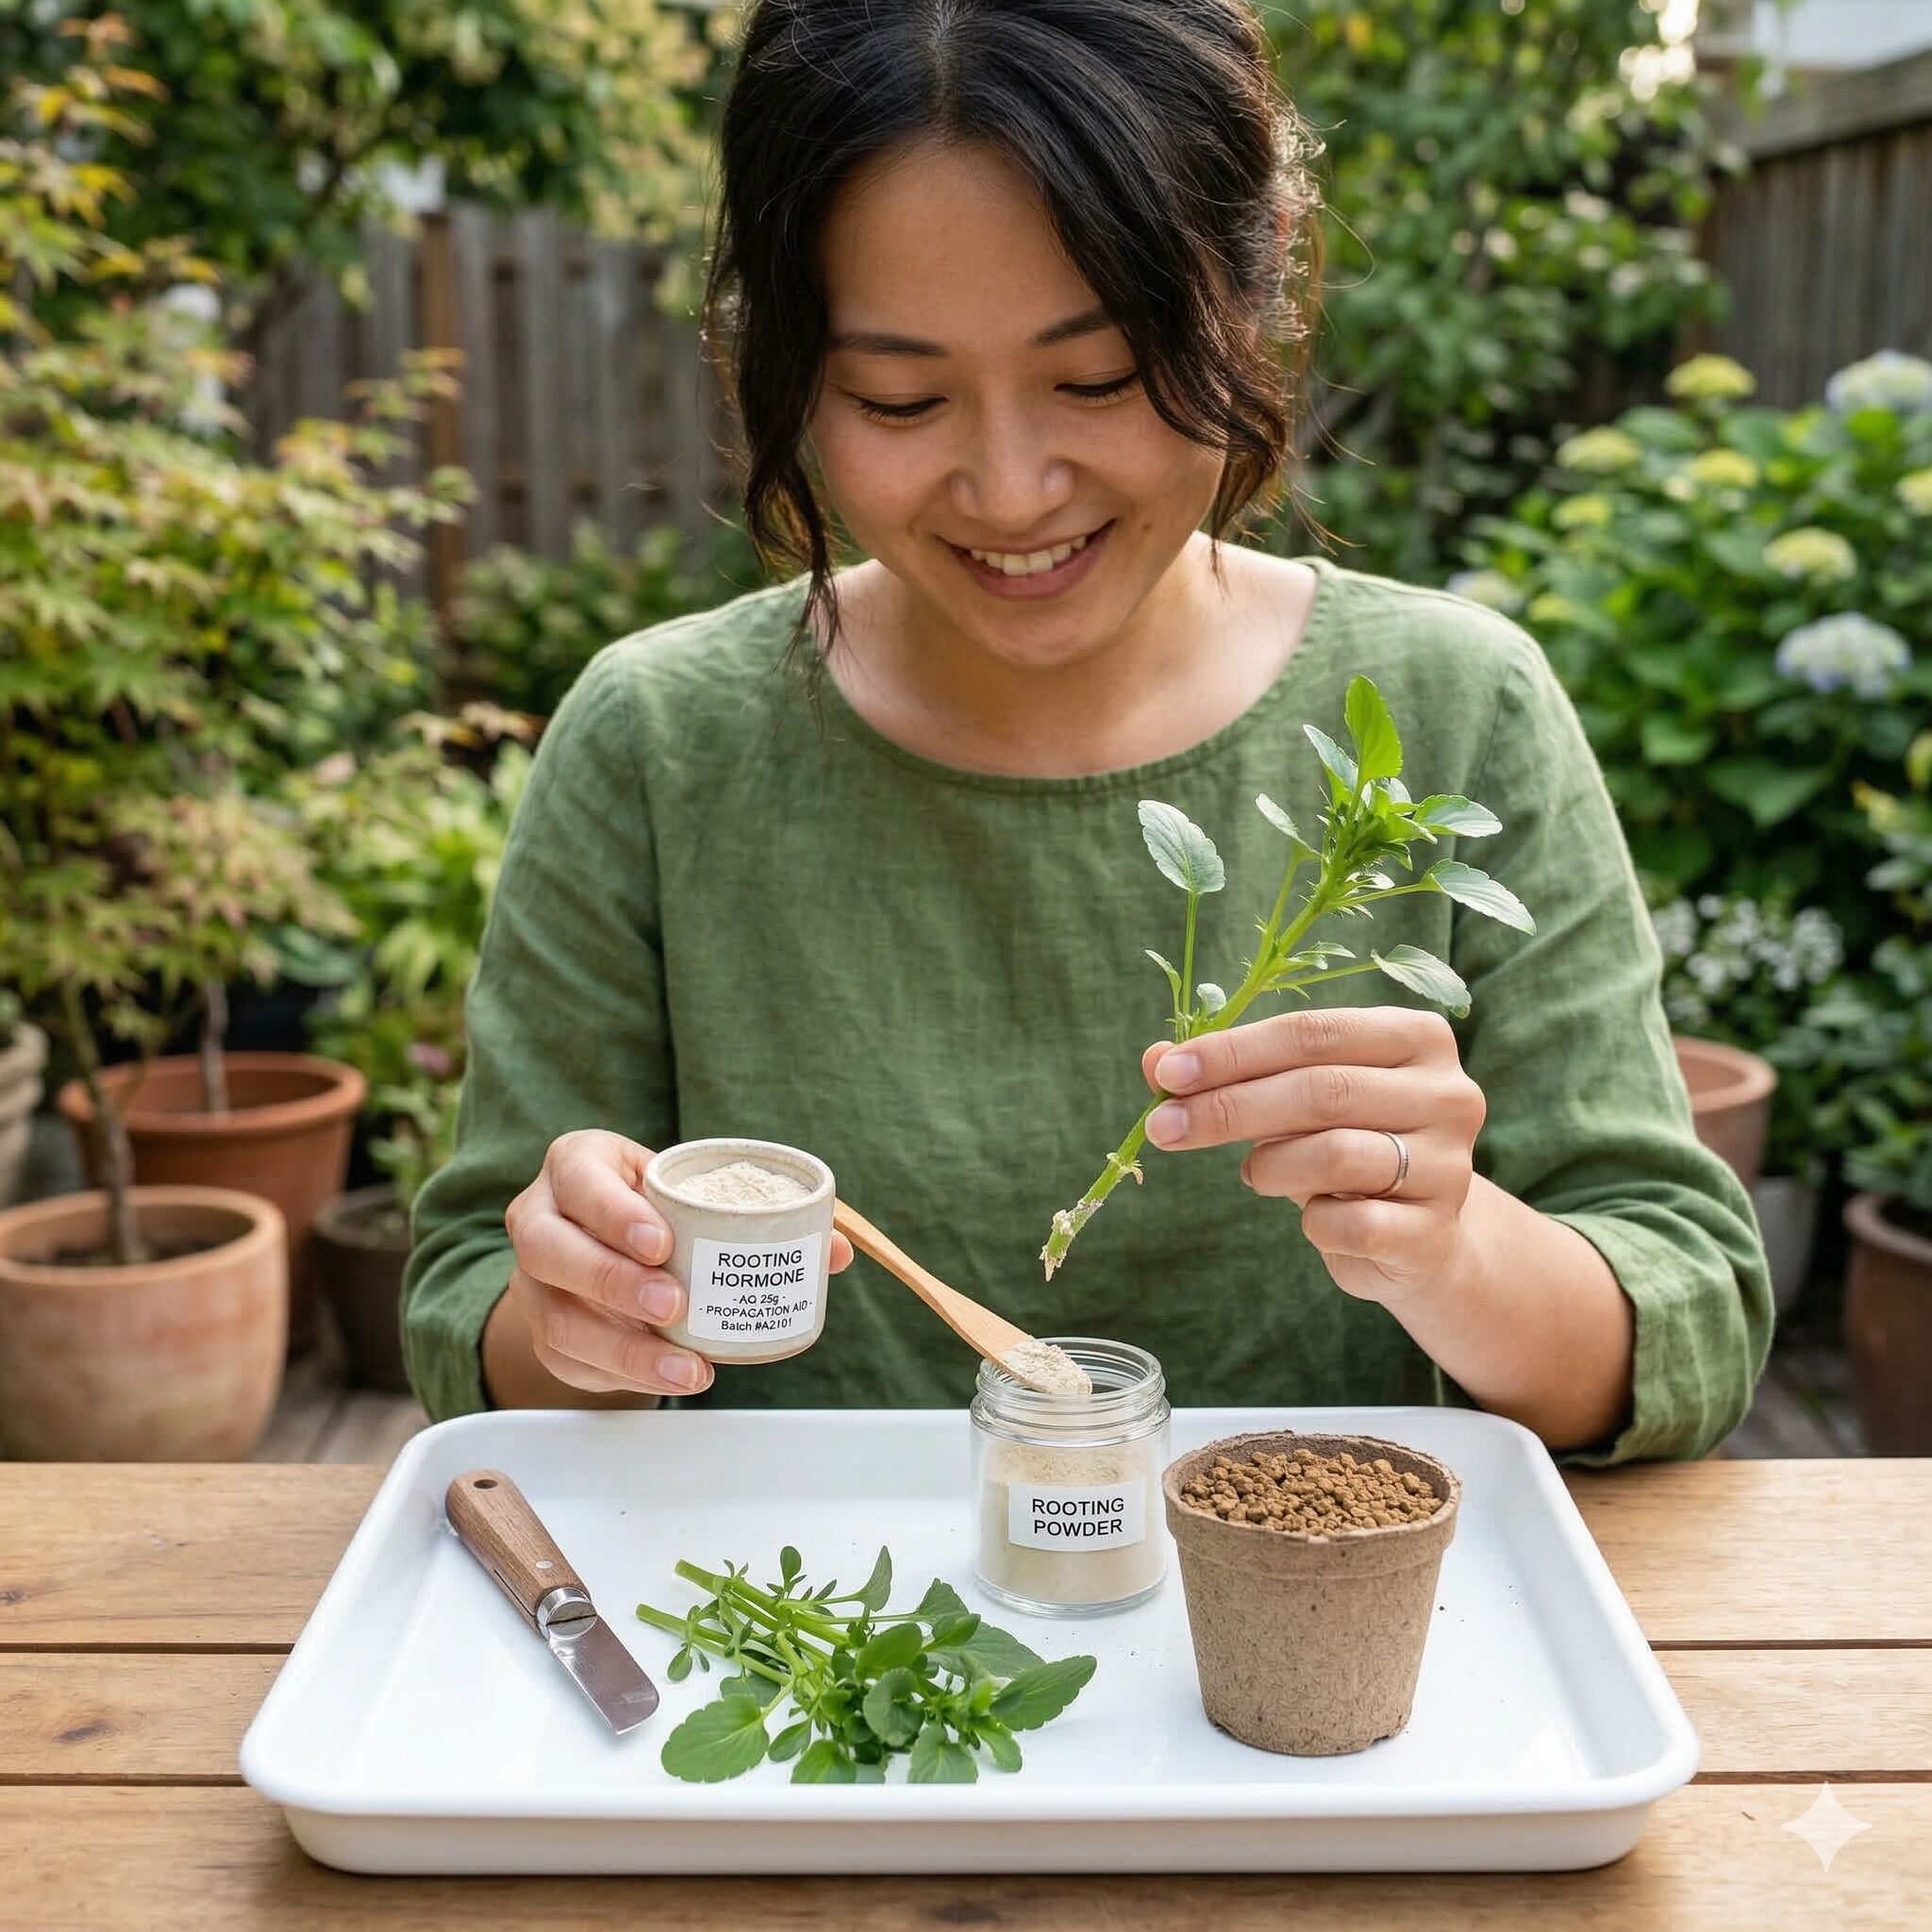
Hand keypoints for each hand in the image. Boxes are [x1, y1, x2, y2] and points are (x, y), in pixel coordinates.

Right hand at [502, 1130, 855, 1396]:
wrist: (601, 1242)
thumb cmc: (653, 1206)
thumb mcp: (691, 1192)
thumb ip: (756, 1211)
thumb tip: (835, 1250)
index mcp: (577, 1166)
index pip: (581, 1180)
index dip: (615, 1212)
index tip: (662, 1241)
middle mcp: (541, 1218)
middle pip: (551, 1250)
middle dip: (613, 1281)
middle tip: (675, 1303)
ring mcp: (536, 1281)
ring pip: (557, 1317)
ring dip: (624, 1347)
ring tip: (686, 1364)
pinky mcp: (548, 1333)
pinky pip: (572, 1360)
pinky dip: (626, 1374)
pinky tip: (672, 1377)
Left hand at [1141, 1008, 1486, 1309]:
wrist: (1419, 1233)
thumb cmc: (1347, 1143)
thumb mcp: (1294, 1097)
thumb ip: (1232, 1073)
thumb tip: (1154, 1059)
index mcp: (1417, 1037)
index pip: (1313, 1032)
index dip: (1233, 1051)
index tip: (1168, 1072)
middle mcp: (1448, 1093)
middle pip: (1321, 1090)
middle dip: (1228, 1108)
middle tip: (1163, 1127)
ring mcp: (1450, 1165)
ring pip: (1334, 1156)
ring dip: (1269, 1166)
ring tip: (1256, 1172)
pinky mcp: (1435, 1232)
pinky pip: (1350, 1224)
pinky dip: (1312, 1223)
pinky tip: (1311, 1215)